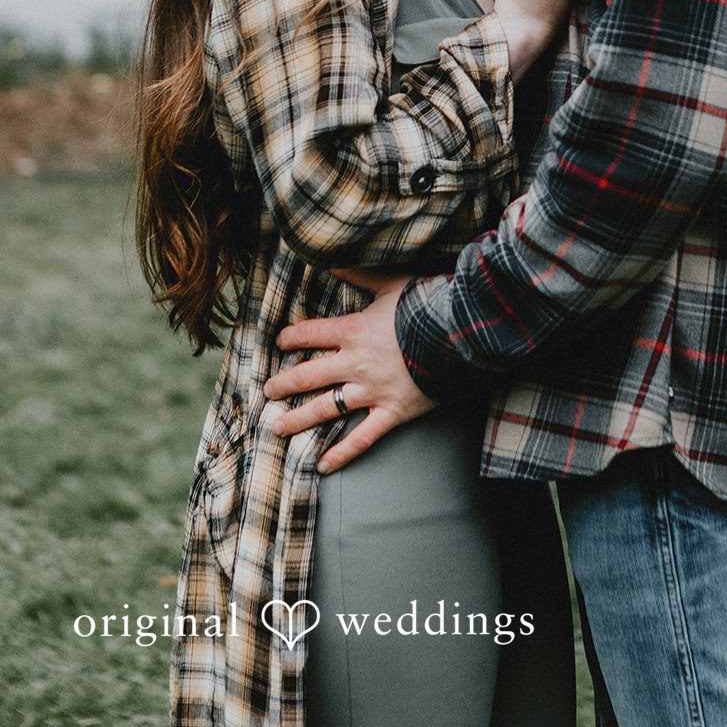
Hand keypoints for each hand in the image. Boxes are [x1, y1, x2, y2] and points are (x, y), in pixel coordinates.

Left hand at [264, 268, 435, 472]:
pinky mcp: (391, 412)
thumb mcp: (392, 284)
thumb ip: (360, 275)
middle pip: (308, 376)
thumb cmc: (426, 306)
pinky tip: (322, 466)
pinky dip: (342, 454)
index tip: (280, 342)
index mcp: (353, 331)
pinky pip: (362, 438)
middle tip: (267, 392)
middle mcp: (355, 364)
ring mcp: (372, 391)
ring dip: (298, 419)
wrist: (460, 333)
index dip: (291, 338)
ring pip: (326, 408)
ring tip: (277, 428)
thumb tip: (334, 261)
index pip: (310, 334)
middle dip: (284, 384)